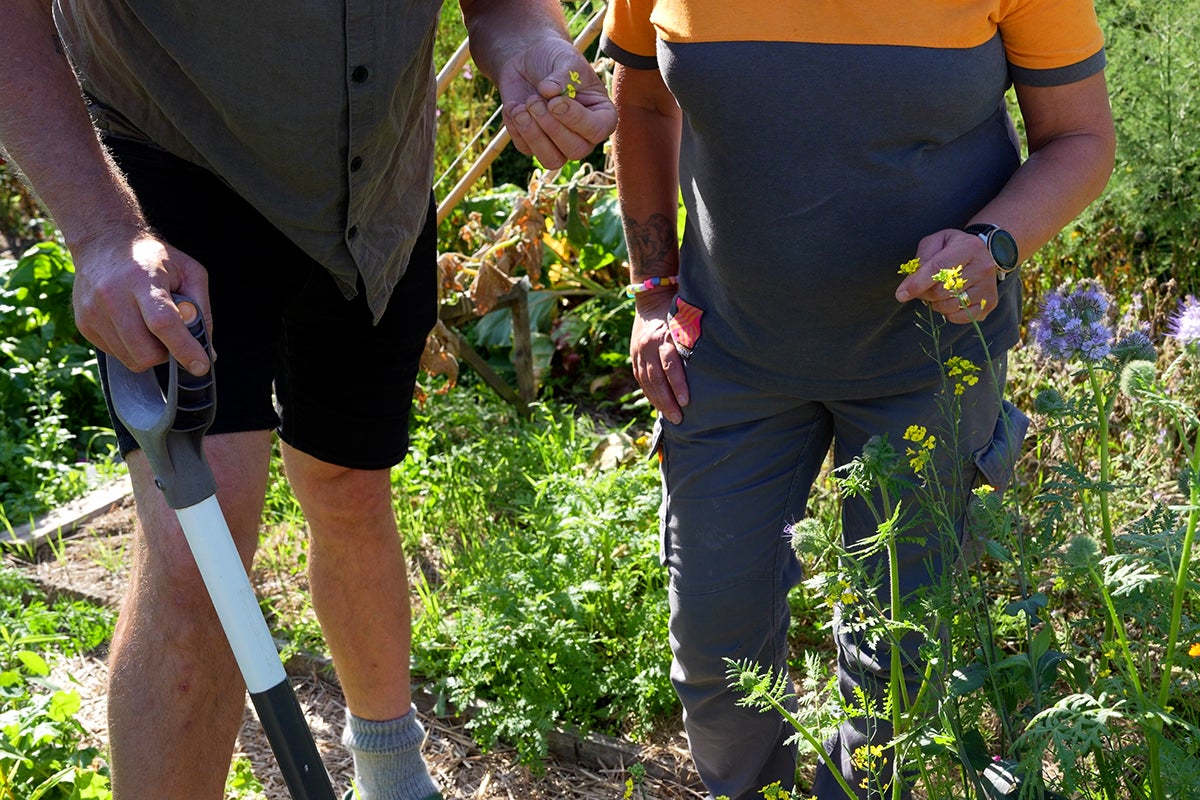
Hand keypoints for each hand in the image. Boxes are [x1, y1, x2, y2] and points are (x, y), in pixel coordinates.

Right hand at [70, 227, 212, 374]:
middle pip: (145, 351)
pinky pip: (116, 355)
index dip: (184, 349)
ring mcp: (93, 312)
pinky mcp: (84, 324)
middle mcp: (112, 296)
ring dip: (150, 353)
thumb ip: (202, 310)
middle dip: (167, 354)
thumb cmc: (153, 258)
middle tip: (172, 338)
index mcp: (142, 279)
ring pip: (131, 359)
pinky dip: (132, 349)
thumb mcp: (189, 272)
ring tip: (151, 327)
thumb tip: (207, 352)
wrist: (103, 242)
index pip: (163, 323)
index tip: (200, 366)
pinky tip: (133, 325)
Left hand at [498, 37, 615, 168]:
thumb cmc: (554, 59)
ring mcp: (560, 145)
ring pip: (552, 160)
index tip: (555, 101)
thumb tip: (549, 91)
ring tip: (522, 108)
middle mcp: (584, 136)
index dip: (576, 119)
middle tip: (534, 101)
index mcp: (602, 115)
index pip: (598, 130)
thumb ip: (563, 75)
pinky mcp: (534, 145)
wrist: (527, 60)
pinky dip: (516, 128)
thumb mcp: (565, 59)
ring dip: (534, 135)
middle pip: (575, 150)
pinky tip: (514, 106)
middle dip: (551, 126)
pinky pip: (526, 149)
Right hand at [630, 291, 688, 423]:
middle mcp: (648, 345)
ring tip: (669, 417)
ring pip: (646, 382)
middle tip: (678, 419)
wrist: (650, 296)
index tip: (687, 401)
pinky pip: (640, 378)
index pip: (670, 365)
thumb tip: (714, 360)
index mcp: (663, 336)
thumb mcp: (686, 319)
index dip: (678, 384)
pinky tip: (657, 404)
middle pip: (656, 378)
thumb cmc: (677, 308)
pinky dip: (649, 393)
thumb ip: (693, 338)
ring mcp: (638, 351)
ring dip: (657, 401)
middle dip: (667, 400)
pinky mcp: (634, 355)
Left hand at [895, 228, 1000, 323]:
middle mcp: (983, 267)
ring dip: (936, 303)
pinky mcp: (990, 303)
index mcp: (969, 247)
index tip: (901, 294)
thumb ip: (922, 258)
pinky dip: (948, 313)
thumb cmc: (954, 248)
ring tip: (938, 292)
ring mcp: (988, 287)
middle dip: (924, 293)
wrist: (984, 254)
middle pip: (942, 291)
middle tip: (922, 288)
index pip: (939, 268)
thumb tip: (911, 282)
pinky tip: (949, 300)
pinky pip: (960, 317)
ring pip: (949, 306)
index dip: (917, 283)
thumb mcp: (937, 242)